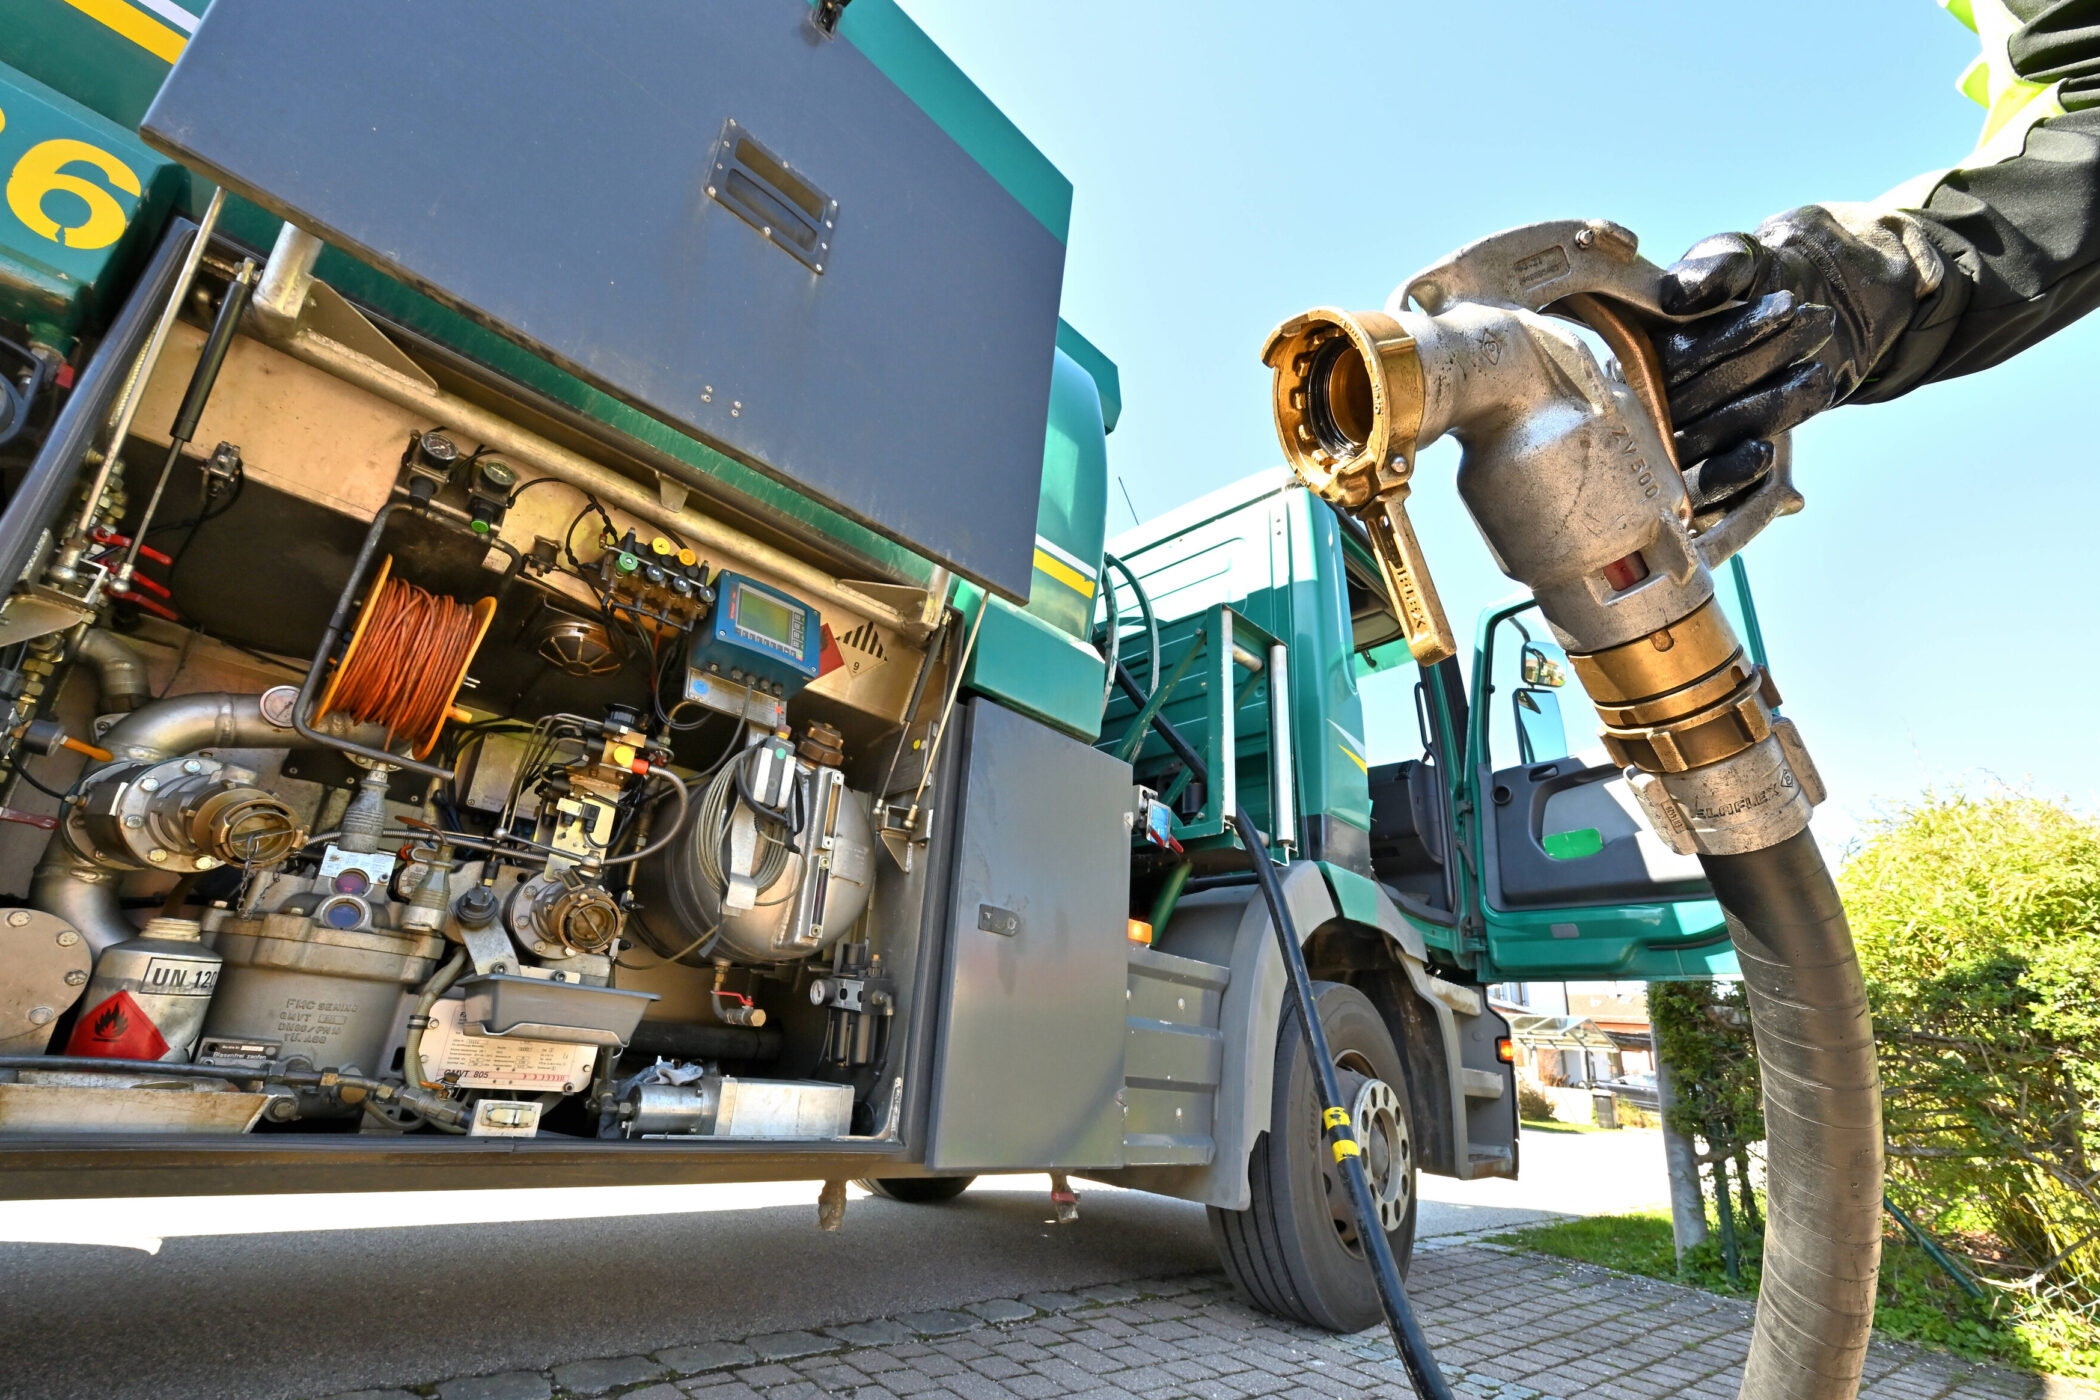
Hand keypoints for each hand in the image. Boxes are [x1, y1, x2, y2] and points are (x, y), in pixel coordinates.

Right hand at [1656, 205, 1935, 509]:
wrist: (1814, 318)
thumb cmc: (1765, 282)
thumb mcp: (1747, 259)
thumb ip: (1718, 266)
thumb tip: (1678, 296)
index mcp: (1640, 349)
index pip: (1673, 355)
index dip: (1727, 338)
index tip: (1784, 306)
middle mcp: (1645, 399)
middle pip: (1689, 400)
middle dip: (1760, 364)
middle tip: (1818, 324)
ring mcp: (1673, 440)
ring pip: (1704, 440)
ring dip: (1766, 409)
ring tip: (1818, 375)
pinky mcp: (1704, 473)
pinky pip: (1704, 488)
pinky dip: (1731, 475)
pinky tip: (1766, 454)